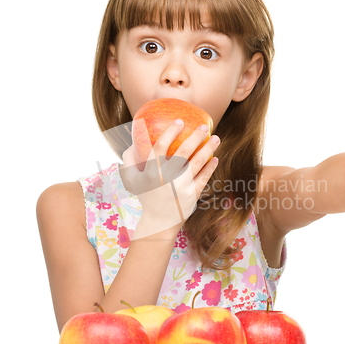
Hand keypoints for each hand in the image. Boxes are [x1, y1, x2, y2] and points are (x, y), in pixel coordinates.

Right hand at [120, 120, 219, 238]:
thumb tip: (132, 141)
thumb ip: (128, 160)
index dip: (170, 132)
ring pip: (197, 163)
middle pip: (183, 151)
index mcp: (151, 171)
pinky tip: (215, 158)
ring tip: (216, 138)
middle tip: (204, 127)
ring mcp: (180, 186)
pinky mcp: (192, 195)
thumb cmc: (146, 196)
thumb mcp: (132, 180)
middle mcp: (166, 178)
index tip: (179, 121)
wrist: (159, 222)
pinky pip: (203, 177)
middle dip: (195, 136)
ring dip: (208, 148)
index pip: (160, 146)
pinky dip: (210, 167)